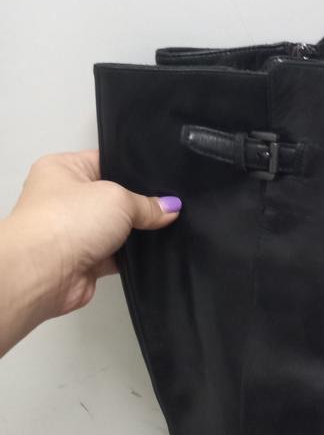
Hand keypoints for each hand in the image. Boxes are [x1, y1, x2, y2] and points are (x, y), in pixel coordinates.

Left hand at [0, 149, 181, 355]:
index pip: (105, 162)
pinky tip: (152, 255)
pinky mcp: (85, 262)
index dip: (134, 169)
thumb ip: (147, 204)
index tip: (162, 179)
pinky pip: (116, 257)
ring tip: (164, 229)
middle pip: (113, 198)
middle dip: (138, 205)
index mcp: (63, 169)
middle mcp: (65, 200)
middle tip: (168, 205)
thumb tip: (170, 208)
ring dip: (134, 235)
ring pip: (116, 230)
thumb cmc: (63, 222)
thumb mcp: (117, 198)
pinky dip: (131, 258)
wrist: (43, 272)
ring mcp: (75, 232)